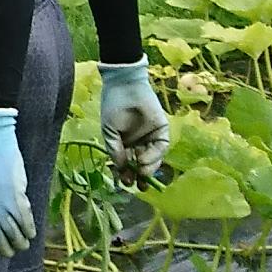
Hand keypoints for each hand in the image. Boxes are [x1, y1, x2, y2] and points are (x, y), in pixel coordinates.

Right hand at [96, 61, 170, 182]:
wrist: (125, 86)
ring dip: (148, 168)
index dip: (127, 174)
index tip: (125, 182)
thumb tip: (121, 169)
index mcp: (125, 143)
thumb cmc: (113, 106)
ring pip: (153, 158)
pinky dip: (154, 156)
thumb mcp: (109, 131)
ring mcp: (151, 137)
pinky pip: (161, 147)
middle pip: (142, 164)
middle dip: (140, 176)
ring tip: (141, 172)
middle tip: (138, 185)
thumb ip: (115, 150)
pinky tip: (144, 159)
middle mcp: (139, 142)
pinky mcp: (162, 130)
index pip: (128, 163)